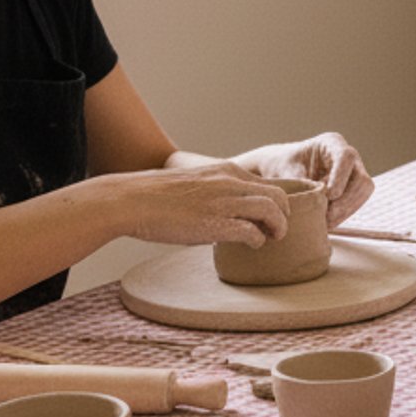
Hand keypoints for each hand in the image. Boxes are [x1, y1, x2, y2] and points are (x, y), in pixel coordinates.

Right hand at [116, 164, 291, 248]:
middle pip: (277, 195)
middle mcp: (230, 182)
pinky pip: (251, 231)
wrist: (132, 199)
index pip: (264, 183)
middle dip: (284, 213)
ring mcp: (224, 202)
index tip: (270, 215)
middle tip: (277, 229)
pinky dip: (257, 240)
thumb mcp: (194, 184)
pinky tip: (252, 245)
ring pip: (271, 210)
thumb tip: (222, 211)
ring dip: (278, 227)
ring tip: (273, 238)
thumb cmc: (156, 196)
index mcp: (225, 171)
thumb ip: (213, 192)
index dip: (273, 201)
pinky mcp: (215, 223)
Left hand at [240, 133, 373, 226]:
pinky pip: (357, 202)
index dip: (341, 177)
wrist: (282, 172)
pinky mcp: (352, 188)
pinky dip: (343, 214)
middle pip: (362, 178)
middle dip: (347, 201)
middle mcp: (348, 156)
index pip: (346, 157)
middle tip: (328, 217)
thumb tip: (316, 198)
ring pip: (363, 192)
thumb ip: (301, 182)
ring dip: (346, 210)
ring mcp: (353, 172)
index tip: (330, 195)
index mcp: (331, 143)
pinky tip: (328, 222)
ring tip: (326, 223)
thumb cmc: (283, 166)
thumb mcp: (286, 171)